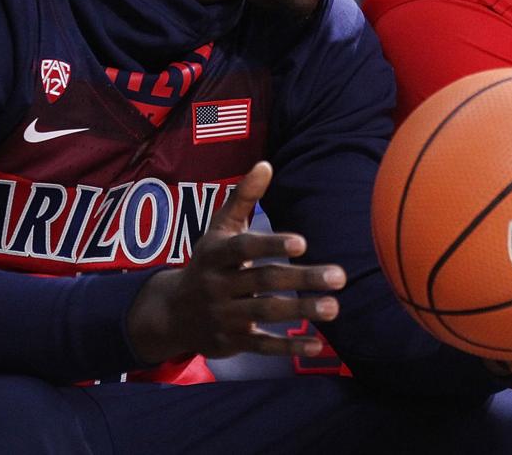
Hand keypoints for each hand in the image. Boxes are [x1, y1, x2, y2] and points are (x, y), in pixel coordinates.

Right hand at [127, 161, 345, 362]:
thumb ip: (243, 198)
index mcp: (215, 255)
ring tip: (334, 307)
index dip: (270, 245)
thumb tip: (266, 163)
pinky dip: (288, 347)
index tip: (302, 243)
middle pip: (263, 281)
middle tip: (339, 276)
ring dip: (301, 312)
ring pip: (265, 313)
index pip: (243, 249)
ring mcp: (225, 316)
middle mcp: (218, 286)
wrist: (171, 313)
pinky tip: (317, 343)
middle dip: (302, 279)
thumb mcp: (219, 229)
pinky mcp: (232, 341)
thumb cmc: (207, 262)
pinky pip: (262, 347)